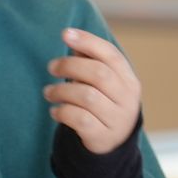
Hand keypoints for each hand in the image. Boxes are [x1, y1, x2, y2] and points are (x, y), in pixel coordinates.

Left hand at [44, 27, 140, 154]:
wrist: (112, 144)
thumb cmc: (103, 103)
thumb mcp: (103, 83)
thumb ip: (90, 60)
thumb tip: (72, 36)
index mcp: (129, 80)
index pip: (111, 55)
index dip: (88, 41)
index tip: (65, 34)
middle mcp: (127, 99)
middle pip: (99, 74)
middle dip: (70, 66)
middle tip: (52, 67)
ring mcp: (117, 119)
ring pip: (87, 97)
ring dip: (61, 91)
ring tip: (49, 92)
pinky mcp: (102, 137)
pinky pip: (79, 119)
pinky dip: (62, 112)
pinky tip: (55, 111)